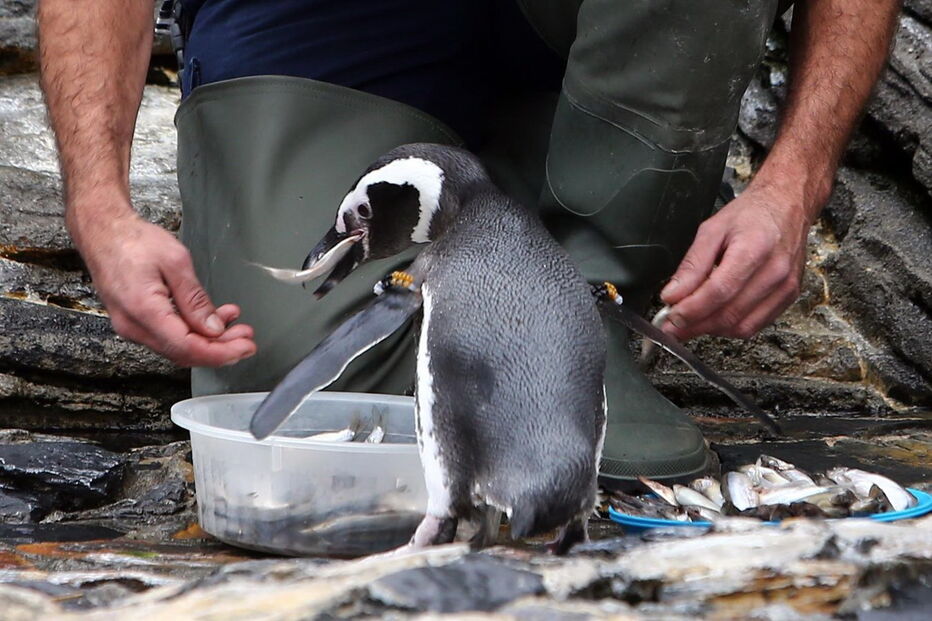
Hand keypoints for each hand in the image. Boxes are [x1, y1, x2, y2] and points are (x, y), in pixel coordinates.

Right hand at [72, 206, 256, 366]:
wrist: (103, 232)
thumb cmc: (132, 240)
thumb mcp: (175, 262)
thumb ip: (195, 299)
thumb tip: (214, 328)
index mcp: (143, 310)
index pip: (187, 347)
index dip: (220, 352)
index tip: (244, 347)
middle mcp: (133, 325)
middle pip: (184, 352)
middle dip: (220, 349)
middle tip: (246, 339)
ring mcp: (132, 326)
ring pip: (178, 346)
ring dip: (209, 341)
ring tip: (235, 326)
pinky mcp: (136, 322)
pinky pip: (168, 335)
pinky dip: (194, 332)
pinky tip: (213, 320)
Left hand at [658, 181, 810, 340]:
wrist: (787, 206)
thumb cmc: (751, 214)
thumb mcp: (712, 229)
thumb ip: (692, 265)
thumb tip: (673, 295)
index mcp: (754, 248)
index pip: (719, 291)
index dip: (691, 310)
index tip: (670, 318)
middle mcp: (775, 272)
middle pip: (729, 314)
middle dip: (695, 326)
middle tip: (671, 327)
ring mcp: (785, 287)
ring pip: (742, 326)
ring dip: (711, 330)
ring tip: (689, 324)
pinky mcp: (789, 297)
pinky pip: (755, 326)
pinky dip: (730, 328)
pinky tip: (713, 320)